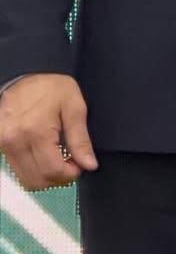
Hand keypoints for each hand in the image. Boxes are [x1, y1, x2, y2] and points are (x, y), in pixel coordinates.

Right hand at [0, 74, 97, 190]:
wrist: (27, 74)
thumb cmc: (52, 87)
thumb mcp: (74, 106)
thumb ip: (80, 138)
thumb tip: (89, 164)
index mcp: (35, 131)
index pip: (52, 170)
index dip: (70, 174)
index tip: (80, 166)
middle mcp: (14, 142)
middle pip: (37, 180)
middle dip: (58, 178)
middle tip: (71, 163)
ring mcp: (4, 145)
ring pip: (25, 178)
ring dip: (45, 176)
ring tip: (59, 159)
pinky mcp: (0, 146)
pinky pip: (16, 169)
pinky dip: (32, 169)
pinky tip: (44, 155)